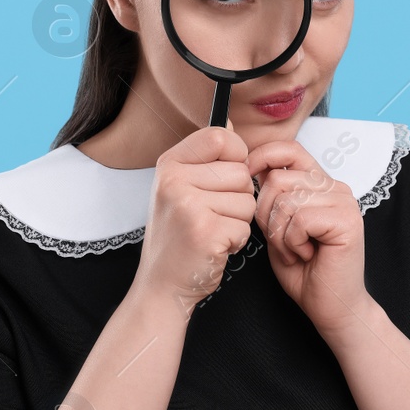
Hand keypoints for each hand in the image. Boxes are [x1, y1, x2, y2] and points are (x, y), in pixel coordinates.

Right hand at [131, 123, 255, 317]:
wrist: (161, 285)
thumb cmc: (178, 237)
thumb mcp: (181, 189)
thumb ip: (205, 159)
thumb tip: (231, 124)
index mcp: (170, 164)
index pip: (221, 136)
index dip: (236, 157)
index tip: (224, 178)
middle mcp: (174, 180)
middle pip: (241, 172)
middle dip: (238, 198)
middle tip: (212, 216)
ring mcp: (188, 205)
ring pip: (248, 200)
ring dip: (238, 221)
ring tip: (211, 231)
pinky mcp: (204, 231)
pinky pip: (245, 227)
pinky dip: (236, 241)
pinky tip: (214, 246)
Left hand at [245, 138, 371, 337]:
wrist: (330, 306)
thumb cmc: (303, 270)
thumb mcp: (277, 226)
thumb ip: (270, 198)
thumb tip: (248, 168)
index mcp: (320, 184)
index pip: (289, 149)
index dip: (263, 157)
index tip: (247, 179)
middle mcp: (335, 187)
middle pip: (279, 178)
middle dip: (266, 214)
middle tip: (281, 241)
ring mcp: (344, 202)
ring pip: (287, 200)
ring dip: (280, 233)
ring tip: (295, 251)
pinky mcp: (347, 221)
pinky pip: (300, 219)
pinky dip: (293, 242)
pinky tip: (306, 255)